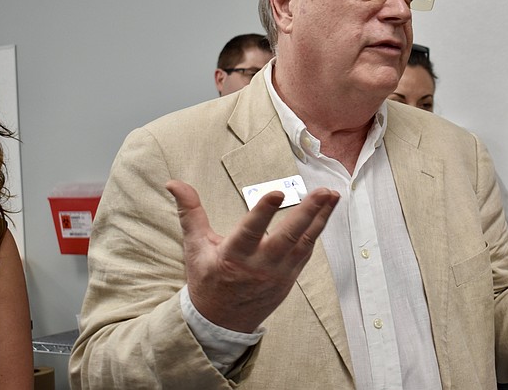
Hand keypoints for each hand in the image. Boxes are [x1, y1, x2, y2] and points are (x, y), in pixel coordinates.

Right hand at [166, 180, 338, 332]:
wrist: (220, 322)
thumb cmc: (207, 279)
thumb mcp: (194, 247)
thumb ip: (190, 212)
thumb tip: (174, 183)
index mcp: (233, 257)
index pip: (250, 231)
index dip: (263, 212)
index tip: (276, 193)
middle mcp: (260, 266)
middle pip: (288, 237)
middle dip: (308, 213)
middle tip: (322, 192)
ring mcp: (278, 274)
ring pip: (304, 243)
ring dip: (321, 218)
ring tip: (333, 195)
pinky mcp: (290, 278)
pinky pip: (307, 252)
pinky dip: (317, 231)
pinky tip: (326, 213)